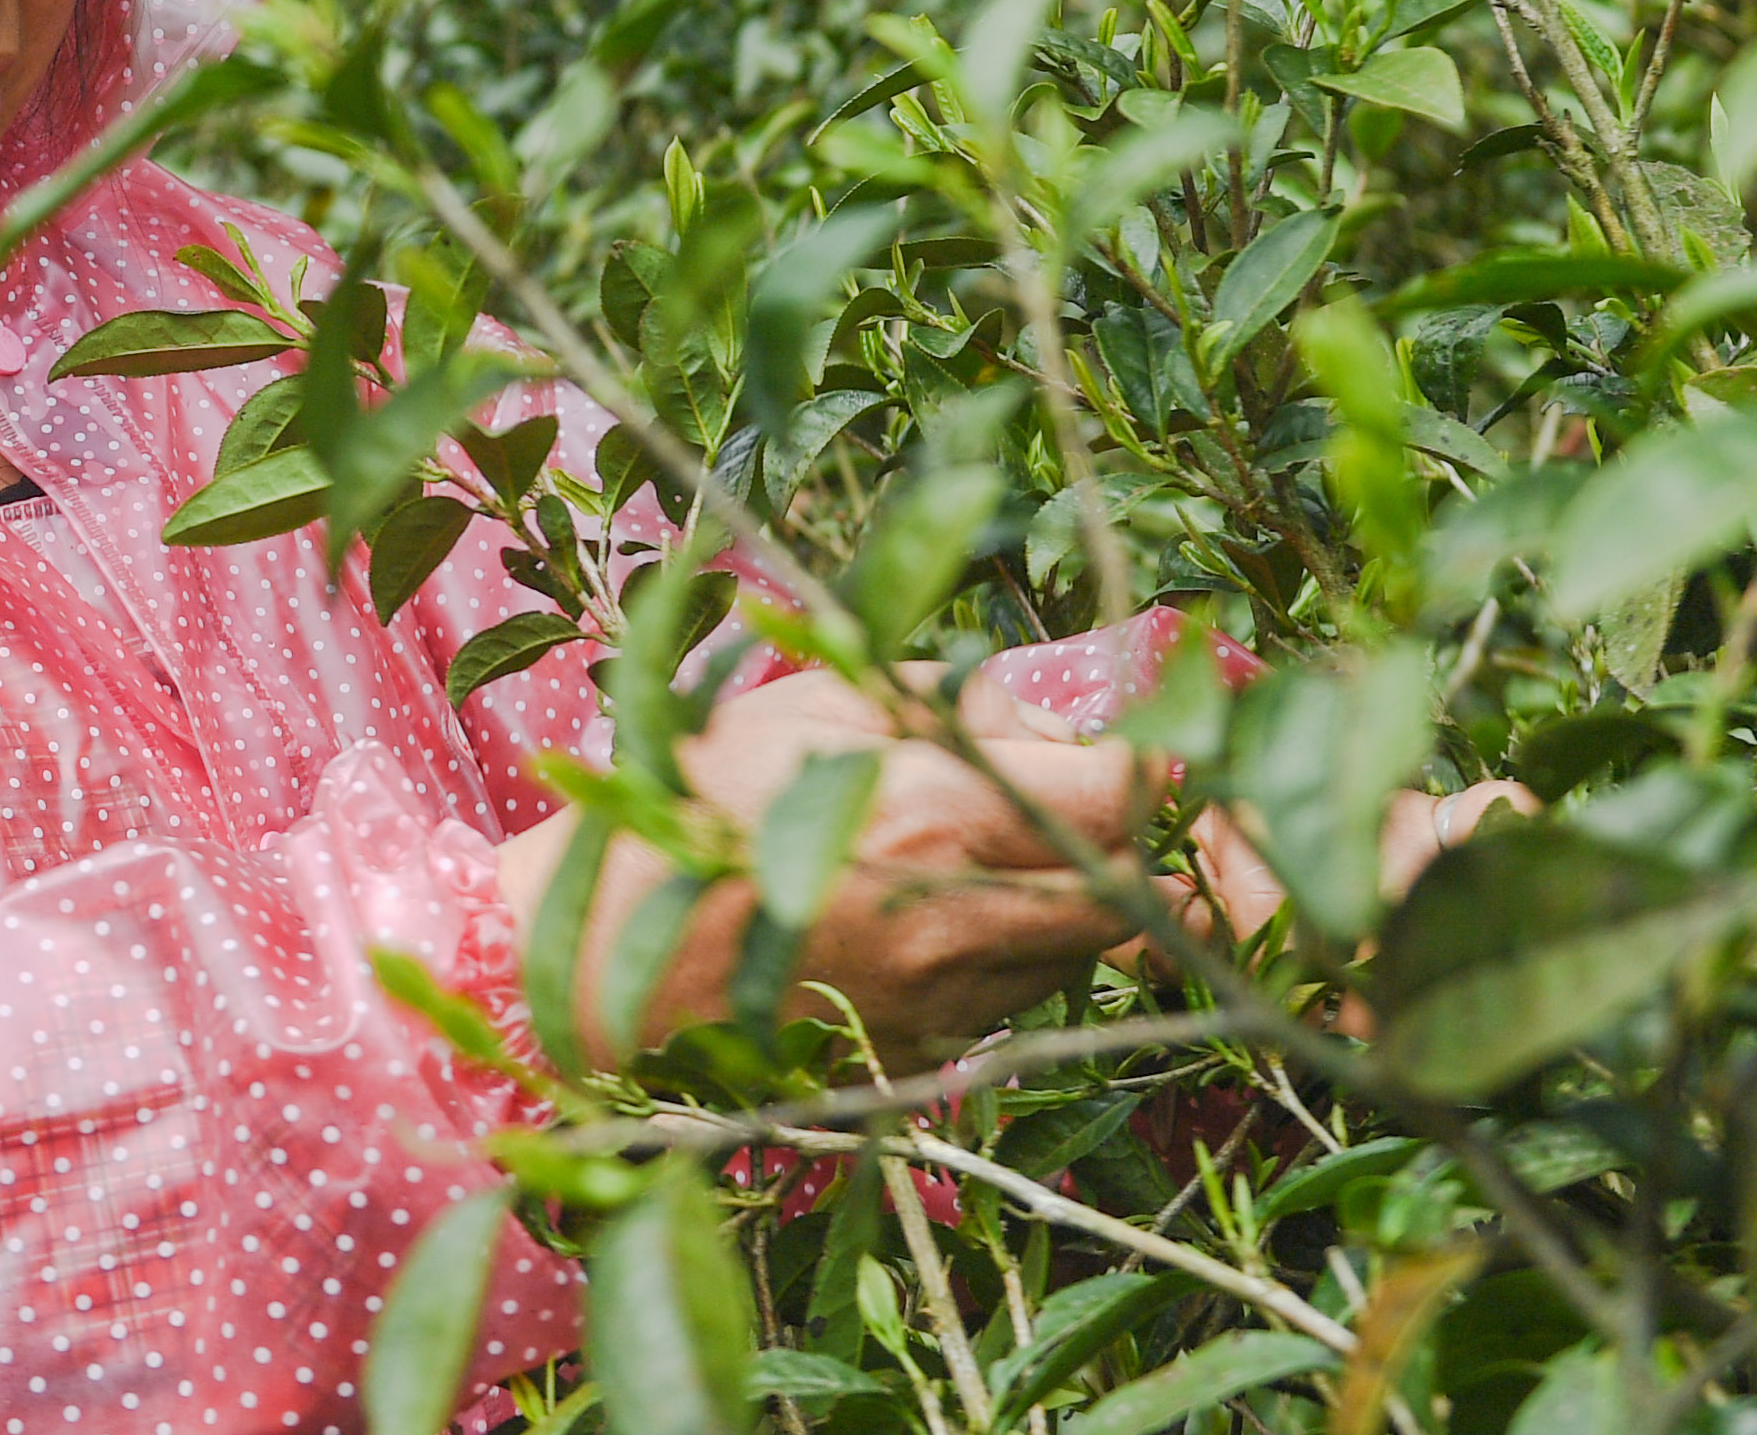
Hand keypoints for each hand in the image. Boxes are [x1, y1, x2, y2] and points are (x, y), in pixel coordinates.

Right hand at [494, 672, 1152, 1061]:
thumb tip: (1039, 719)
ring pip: (1091, 949)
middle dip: (1133, 837)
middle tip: (1078, 795)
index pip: (1131, 794)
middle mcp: (969, 924)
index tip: (1143, 740)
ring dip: (1074, 896)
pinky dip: (1014, 950)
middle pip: (1145, 889)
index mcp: (943, 817)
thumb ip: (944, 698)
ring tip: (982, 849)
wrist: (599, 972)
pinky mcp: (933, 1058)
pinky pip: (1021, 996)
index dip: (1157, 761)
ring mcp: (955, 1005)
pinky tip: (935, 913)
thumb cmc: (692, 813)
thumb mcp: (813, 706)